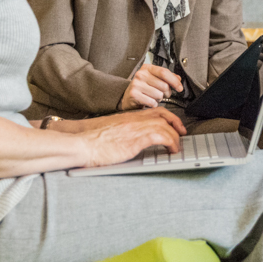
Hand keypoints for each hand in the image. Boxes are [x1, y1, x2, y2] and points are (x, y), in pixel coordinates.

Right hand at [69, 108, 185, 167]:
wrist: (81, 143)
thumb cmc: (91, 141)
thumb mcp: (111, 132)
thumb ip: (123, 132)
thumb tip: (130, 139)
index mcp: (128, 117)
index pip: (154, 111)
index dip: (168, 117)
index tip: (174, 125)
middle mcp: (134, 119)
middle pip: (163, 115)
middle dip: (176, 124)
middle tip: (181, 134)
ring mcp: (136, 128)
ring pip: (165, 126)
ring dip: (175, 137)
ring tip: (176, 147)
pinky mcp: (136, 139)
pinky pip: (161, 136)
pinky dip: (170, 142)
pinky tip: (171, 150)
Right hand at [120, 63, 183, 109]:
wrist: (127, 96)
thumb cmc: (144, 87)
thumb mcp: (154, 78)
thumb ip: (167, 77)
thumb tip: (178, 79)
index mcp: (147, 68)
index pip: (164, 72)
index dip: (174, 81)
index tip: (180, 88)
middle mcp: (141, 74)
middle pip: (164, 85)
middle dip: (167, 93)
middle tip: (162, 94)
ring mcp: (136, 84)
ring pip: (159, 95)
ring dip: (159, 98)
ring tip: (153, 97)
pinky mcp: (134, 94)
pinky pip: (152, 102)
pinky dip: (153, 104)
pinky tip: (149, 101)